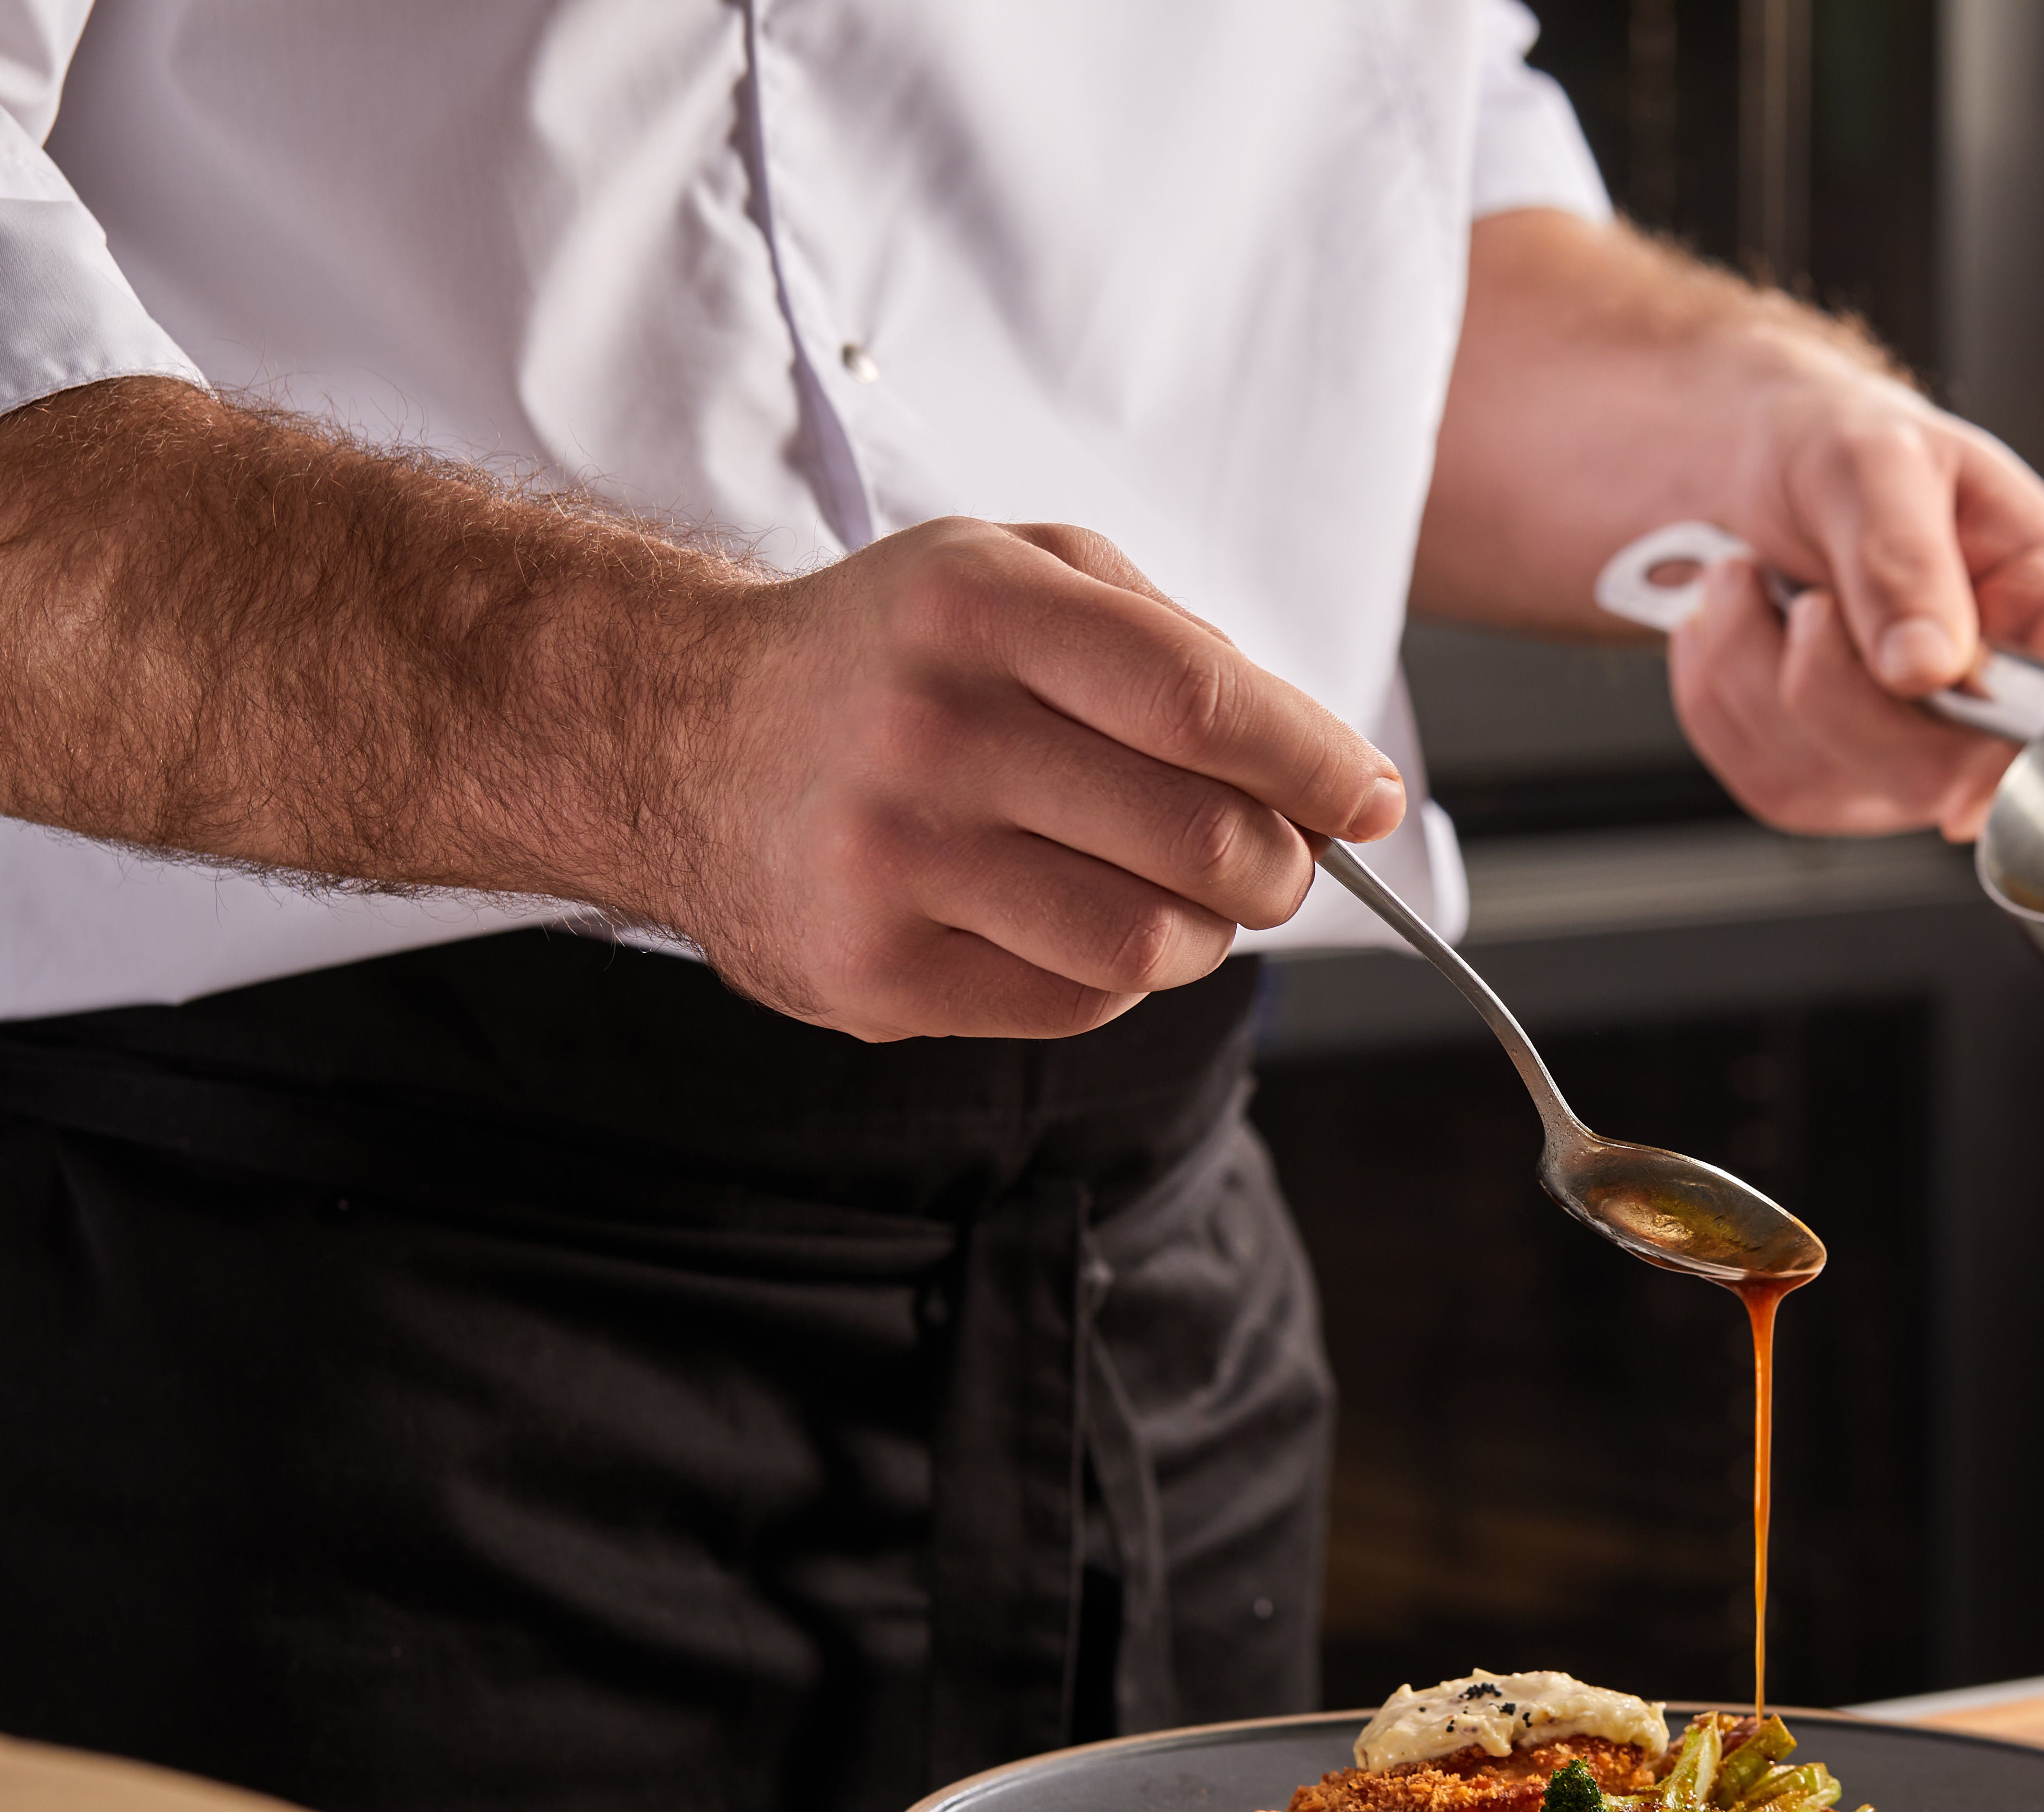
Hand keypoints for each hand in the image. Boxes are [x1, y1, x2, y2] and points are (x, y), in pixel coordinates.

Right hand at [693, 518, 1404, 1039]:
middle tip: (1279, 860)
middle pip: (1200, 838)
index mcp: (978, 606)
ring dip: (1205, 933)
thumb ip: (1171, 641)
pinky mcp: (871, 972)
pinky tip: (1073, 921)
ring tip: (1179, 895)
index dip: (1318, 765)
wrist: (675, 739)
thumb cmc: (887, 659)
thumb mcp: (1014, 576)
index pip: (1207, 703)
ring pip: (1150, 942)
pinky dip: (1114, 975)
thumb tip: (1320, 763)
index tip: (1368, 799)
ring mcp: (892, 859)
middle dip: (1281, 865)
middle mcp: (930, 728)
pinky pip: (1073, 1003)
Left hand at [1664, 376, 2043, 842]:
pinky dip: (1720, 695)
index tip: (1961, 792)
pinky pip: (1766, 776)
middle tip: (1806, 599)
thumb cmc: (1839, 446)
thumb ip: (1903, 557)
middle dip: (1834, 689)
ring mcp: (1914, 750)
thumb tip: (1929, 667)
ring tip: (1750, 582)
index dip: (2033, 764)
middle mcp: (1995, 693)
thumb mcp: (1872, 459)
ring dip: (1755, 674)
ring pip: (1832, 781)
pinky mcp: (1833, 775)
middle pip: (1937, 776)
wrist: (1753, 466)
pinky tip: (1737, 624)